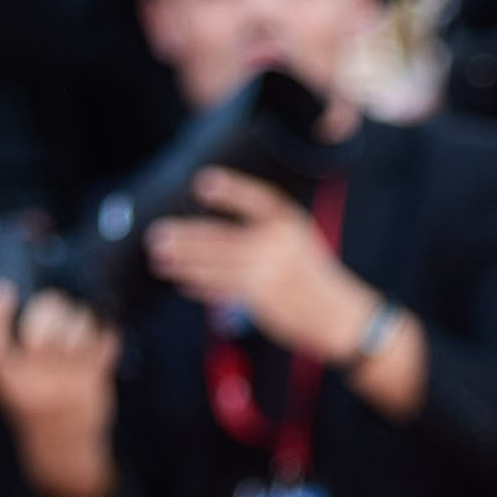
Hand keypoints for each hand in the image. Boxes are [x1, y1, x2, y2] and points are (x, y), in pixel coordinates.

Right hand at [0, 275, 118, 496]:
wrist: (62, 447)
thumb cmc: (32, 405)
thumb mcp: (8, 385)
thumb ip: (8, 351)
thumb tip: (19, 298)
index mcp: (6, 380)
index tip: (2, 292)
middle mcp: (35, 379)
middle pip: (42, 322)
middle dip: (51, 303)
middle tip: (53, 306)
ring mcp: (67, 379)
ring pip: (79, 325)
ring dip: (81, 317)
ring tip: (79, 324)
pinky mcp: (95, 380)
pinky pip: (105, 340)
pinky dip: (106, 332)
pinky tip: (100, 336)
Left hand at [143, 164, 371, 356]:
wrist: (339, 313)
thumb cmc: (313, 273)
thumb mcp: (298, 238)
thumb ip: (263, 229)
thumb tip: (211, 231)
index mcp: (288, 223)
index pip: (256, 200)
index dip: (230, 191)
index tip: (202, 183)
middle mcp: (277, 245)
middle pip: (220, 238)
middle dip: (185, 238)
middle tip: (157, 236)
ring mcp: (268, 273)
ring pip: (214, 266)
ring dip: (183, 263)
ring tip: (159, 258)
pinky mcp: (260, 298)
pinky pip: (221, 289)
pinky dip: (200, 285)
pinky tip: (182, 281)